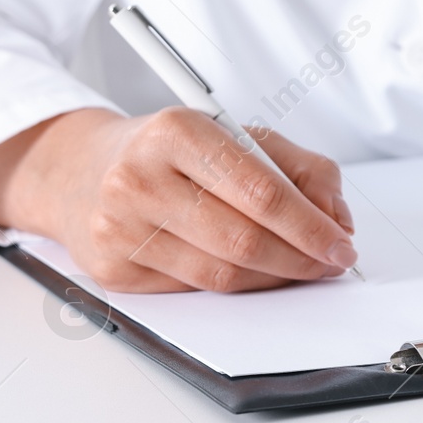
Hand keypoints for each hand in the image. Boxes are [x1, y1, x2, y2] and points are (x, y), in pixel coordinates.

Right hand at [0, 107, 357, 292]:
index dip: (311, 226)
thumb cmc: (172, 152)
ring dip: (275, 278)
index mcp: (176, 132)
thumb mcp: (239, 136)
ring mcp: (119, 229)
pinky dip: (237, 285)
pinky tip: (254, 271)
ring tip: (300, 267)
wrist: (80, 170)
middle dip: (301, 259)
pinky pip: (195, 290)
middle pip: (243, 241)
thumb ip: (302, 170)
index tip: (341, 243)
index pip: (261, 192)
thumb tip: (336, 220)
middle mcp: (139, 179)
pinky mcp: (112, 271)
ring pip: (222, 274)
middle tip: (330, 262)